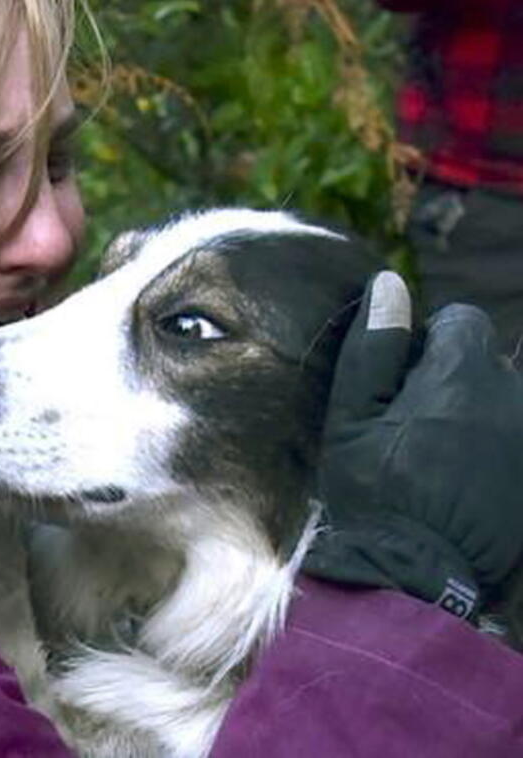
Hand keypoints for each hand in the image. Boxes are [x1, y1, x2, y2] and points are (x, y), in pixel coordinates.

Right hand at [303, 272, 522, 620]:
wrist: (414, 573)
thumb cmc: (372, 490)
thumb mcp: (351, 416)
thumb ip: (375, 346)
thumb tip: (389, 284)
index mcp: (460, 375)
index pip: (464, 321)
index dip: (431, 342)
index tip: (404, 380)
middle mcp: (510, 398)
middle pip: (490, 363)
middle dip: (458, 379)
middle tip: (416, 423)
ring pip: (506, 402)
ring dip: (480, 415)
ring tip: (443, 456)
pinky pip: (512, 441)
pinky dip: (494, 450)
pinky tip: (466, 480)